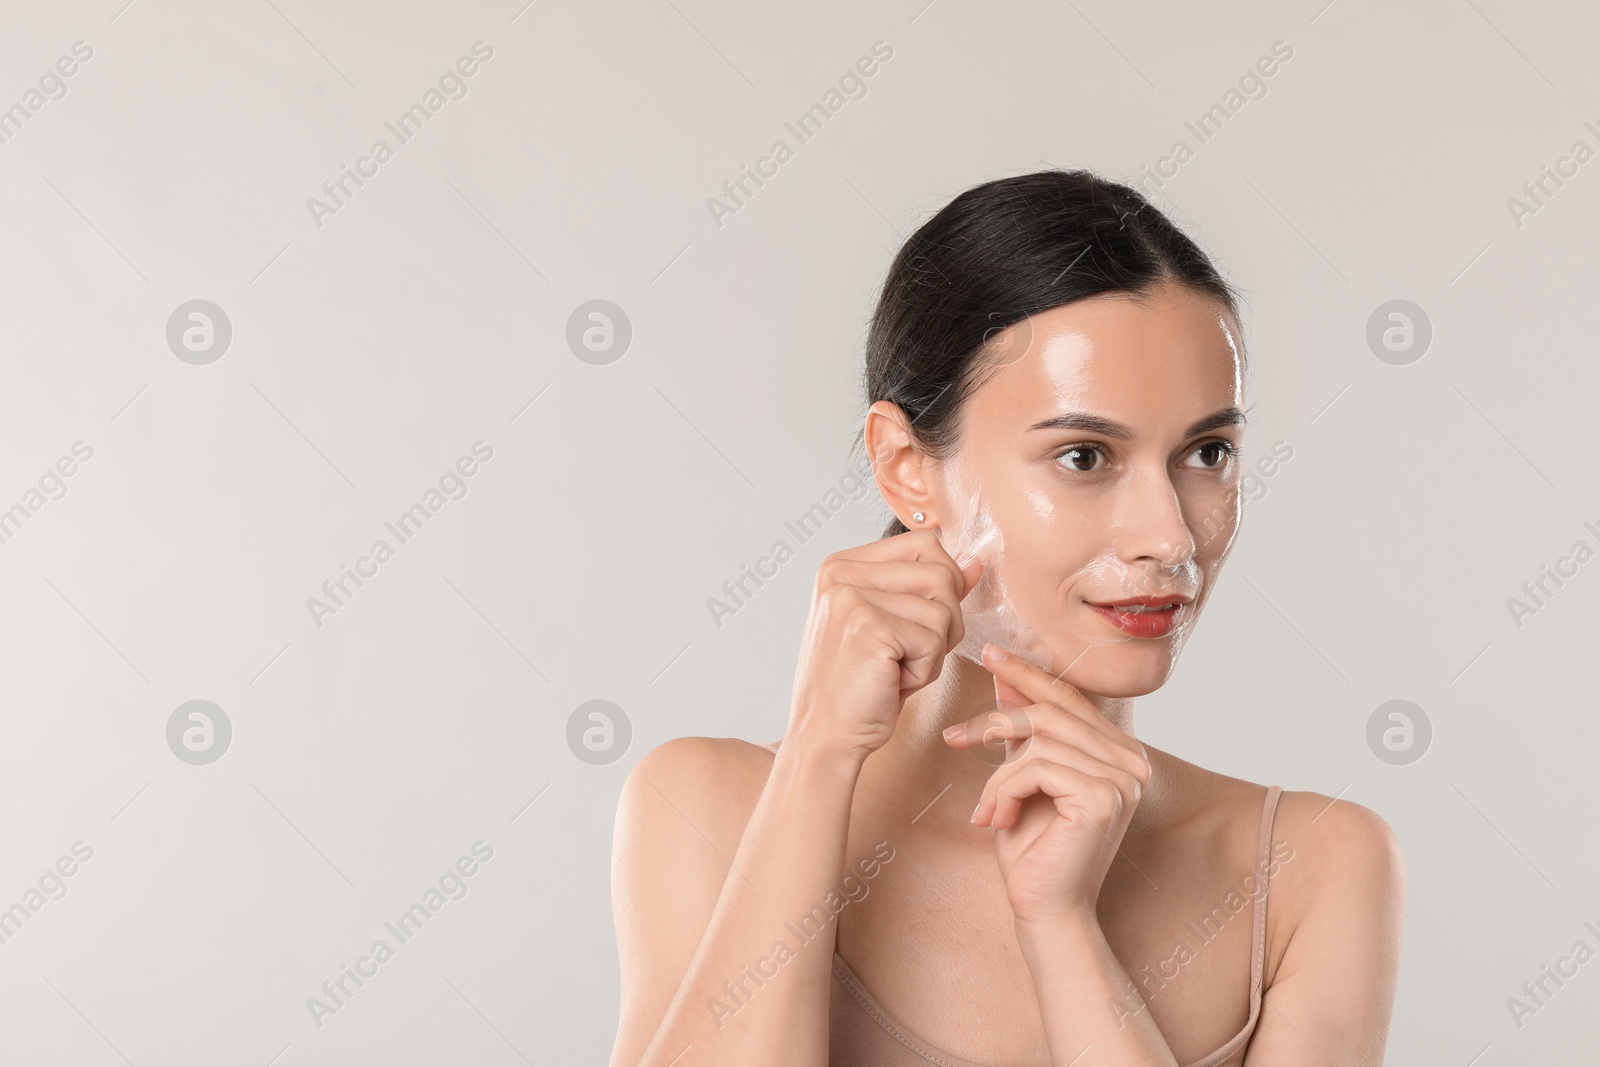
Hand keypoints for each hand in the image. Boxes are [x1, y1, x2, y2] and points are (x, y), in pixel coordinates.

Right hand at [788, 529, 983, 760]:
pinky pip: (935, 640)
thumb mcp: (895, 627)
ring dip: (933, 651)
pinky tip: (890, 682)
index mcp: (841, 565)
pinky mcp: (868, 627)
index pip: (924, 543)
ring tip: (894, 669)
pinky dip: (924, 670)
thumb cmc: (859, 687)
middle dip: (943, 624)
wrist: (824, 737)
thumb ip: (931, 590)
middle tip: (905, 655)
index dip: (942, 586)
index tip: (916, 624)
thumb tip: (975, 562)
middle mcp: (841, 573)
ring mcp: (851, 597)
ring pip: (944, 609)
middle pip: (941, 573)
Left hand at [942, 643, 1151, 926]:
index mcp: (1120, 753)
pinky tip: (997, 819)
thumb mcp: (1023, 776)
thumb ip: (1024, 730)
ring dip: (998, 774)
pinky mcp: (1103, 798)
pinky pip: (1036, 767)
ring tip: (989, 809)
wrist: (1044, 908)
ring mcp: (1124, 779)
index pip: (1070, 699)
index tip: (990, 654)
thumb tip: (1007, 678)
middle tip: (955, 737)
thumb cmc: (1034, 849)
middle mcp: (1132, 762)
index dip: (1028, 675)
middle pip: (1052, 713)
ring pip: (1039, 740)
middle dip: (996, 719)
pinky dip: (1004, 789)